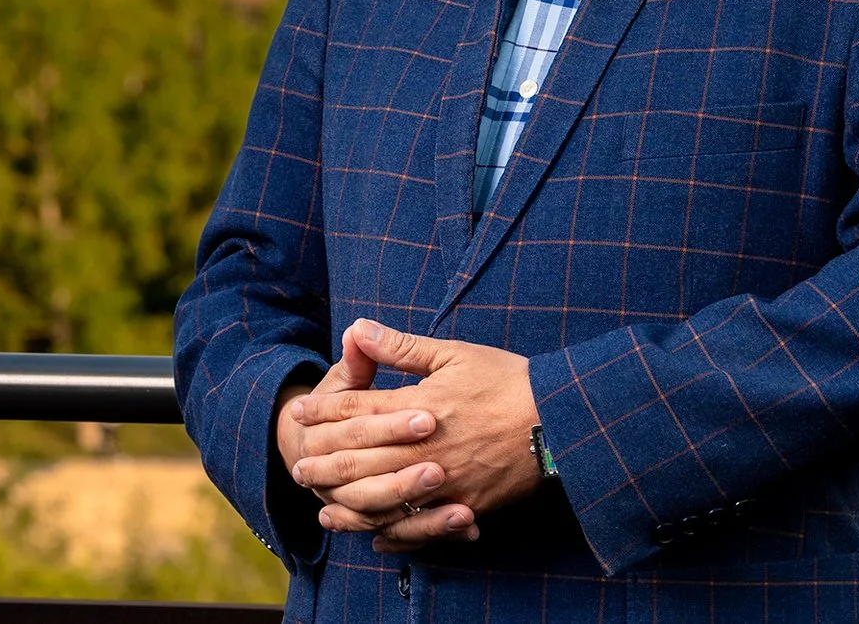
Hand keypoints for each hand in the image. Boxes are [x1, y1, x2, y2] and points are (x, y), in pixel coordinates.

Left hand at [290, 318, 544, 553]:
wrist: (560, 418)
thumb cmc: (508, 379)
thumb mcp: (455, 354)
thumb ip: (402, 347)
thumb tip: (357, 328)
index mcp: (420, 405)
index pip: (359, 409)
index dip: (325, 411)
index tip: (300, 413)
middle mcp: (424, 447)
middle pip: (359, 458)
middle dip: (324, 461)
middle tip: (297, 465)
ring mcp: (443, 479)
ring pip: (379, 496)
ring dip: (344, 500)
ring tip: (321, 501)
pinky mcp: (462, 503)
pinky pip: (415, 524)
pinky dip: (387, 530)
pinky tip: (369, 530)